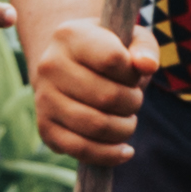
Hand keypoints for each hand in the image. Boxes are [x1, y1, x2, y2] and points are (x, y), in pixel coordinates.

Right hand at [28, 6, 154, 165]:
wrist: (68, 65)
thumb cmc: (108, 50)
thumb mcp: (130, 38)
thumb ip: (144, 47)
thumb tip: (146, 66)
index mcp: (70, 36)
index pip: (112, 59)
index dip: (132, 73)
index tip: (133, 73)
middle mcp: (50, 65)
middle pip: (107, 96)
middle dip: (132, 103)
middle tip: (134, 100)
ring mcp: (43, 98)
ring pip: (95, 125)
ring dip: (124, 129)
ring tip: (128, 121)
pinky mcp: (45, 128)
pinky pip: (80, 149)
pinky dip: (108, 155)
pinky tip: (125, 151)